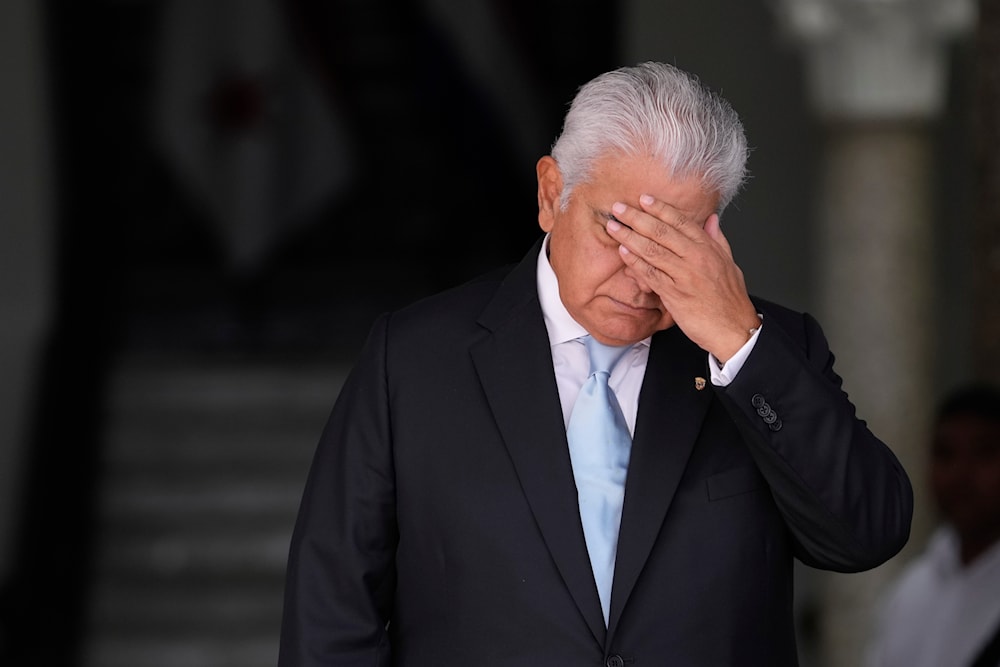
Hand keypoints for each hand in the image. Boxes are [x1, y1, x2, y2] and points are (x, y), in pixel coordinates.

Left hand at [607, 194, 759, 361]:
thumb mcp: (729, 263)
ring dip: (629, 236)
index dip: (660, 208)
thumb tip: (711, 219)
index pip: (680, 221)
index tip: (643, 199)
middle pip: (661, 231)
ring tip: (613, 227)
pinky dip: (635, 261)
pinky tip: (622, 252)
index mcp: (708, 248)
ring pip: (652, 249)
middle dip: (637, 217)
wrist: (734, 329)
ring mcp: (684, 275)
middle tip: (619, 208)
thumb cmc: (730, 299)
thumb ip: (717, 239)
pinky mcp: (674, 294)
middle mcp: (696, 257)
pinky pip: (650, 273)